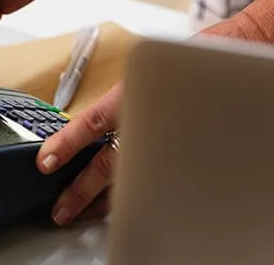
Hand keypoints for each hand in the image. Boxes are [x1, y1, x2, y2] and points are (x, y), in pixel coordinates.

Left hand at [34, 6, 273, 225]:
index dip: (67, 143)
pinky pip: (150, 178)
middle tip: (60, 208)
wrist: (227, 62)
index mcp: (132, 95)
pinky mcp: (178, 152)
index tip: (46, 161)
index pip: (92, 123)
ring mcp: (164, 139)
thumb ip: (112, 103)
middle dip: (81, 190)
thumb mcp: (137, 73)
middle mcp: (146, 120)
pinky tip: (117, 202)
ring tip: (82, 212)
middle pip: (108, 163)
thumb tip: (77, 131)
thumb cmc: (178, 65)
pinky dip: (132, 191)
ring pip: (129, 177)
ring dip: (103, 199)